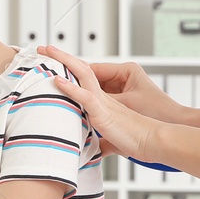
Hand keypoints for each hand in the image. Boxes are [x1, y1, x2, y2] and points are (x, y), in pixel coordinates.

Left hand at [36, 44, 167, 162]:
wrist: (155, 141)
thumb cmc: (138, 140)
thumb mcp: (115, 141)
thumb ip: (104, 142)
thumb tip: (97, 150)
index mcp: (104, 102)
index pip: (84, 80)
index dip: (69, 70)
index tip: (53, 64)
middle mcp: (103, 97)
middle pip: (80, 69)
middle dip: (61, 57)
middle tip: (44, 48)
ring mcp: (103, 103)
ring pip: (82, 75)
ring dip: (63, 61)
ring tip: (47, 51)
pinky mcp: (103, 113)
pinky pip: (85, 96)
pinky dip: (70, 88)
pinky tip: (57, 80)